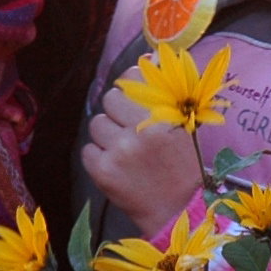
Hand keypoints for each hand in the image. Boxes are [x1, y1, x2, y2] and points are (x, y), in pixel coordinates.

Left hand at [80, 78, 204, 237]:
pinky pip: (87, 150)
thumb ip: (163, 94)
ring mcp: (119, 152)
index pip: (131, 79)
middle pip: (110, 99)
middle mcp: (140, 130)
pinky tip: (116, 166)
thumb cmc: (183, 167)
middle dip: (117, 112)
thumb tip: (148, 58)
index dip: (130, 88)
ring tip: (124, 150)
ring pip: (96, 124)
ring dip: (107, 135)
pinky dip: (98, 157)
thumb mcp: (182, 126)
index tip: (134, 100)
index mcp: (163, 115)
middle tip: (128, 128)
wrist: (179, 212)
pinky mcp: (103, 172)